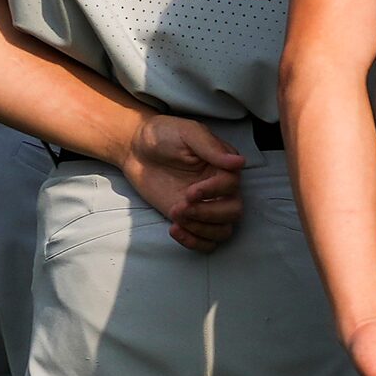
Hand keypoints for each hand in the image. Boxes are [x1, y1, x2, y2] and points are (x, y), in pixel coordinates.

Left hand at [119, 116, 248, 252]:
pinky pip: (206, 242)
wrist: (135, 149)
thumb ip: (212, 148)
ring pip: (223, 230)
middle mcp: (219, 188)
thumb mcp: (187, 133)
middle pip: (233, 212)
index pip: (233, 186)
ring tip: (176, 216)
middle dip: (208, 214)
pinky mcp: (190, 219)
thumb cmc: (162, 135)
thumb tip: (240, 163)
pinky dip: (194, 242)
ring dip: (201, 229)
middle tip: (181, 207)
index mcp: (223, 164)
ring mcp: (205, 205)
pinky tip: (174, 229)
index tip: (190, 192)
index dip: (213, 192)